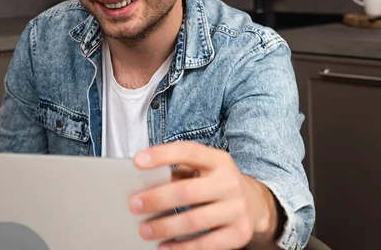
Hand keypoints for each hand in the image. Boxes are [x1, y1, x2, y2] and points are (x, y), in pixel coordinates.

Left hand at [129, 142, 279, 249]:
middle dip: (157, 199)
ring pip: (194, 220)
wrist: (256, 204)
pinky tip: (165, 247)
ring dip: (165, 227)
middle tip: (134, 205)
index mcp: (217, 160)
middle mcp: (229, 182)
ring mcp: (236, 208)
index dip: (161, 155)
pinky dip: (182, 248)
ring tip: (145, 230)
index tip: (137, 161)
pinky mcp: (240, 233)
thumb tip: (143, 182)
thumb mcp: (204, 168)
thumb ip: (178, 170)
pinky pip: (207, 243)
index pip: (188, 151)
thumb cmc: (216, 183)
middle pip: (187, 191)